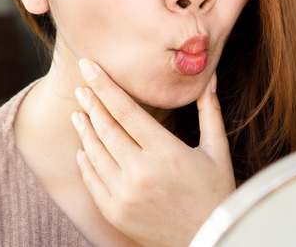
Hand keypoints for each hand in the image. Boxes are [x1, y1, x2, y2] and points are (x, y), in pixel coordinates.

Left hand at [71, 58, 234, 246]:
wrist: (207, 238)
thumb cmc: (217, 192)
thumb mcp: (217, 150)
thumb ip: (210, 112)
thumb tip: (210, 78)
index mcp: (166, 152)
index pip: (126, 110)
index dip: (106, 86)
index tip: (90, 66)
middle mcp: (141, 171)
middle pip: (106, 128)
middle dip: (91, 103)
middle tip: (82, 84)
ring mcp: (124, 193)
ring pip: (94, 152)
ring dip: (84, 129)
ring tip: (78, 113)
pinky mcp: (115, 211)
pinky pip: (92, 179)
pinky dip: (85, 161)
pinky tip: (84, 149)